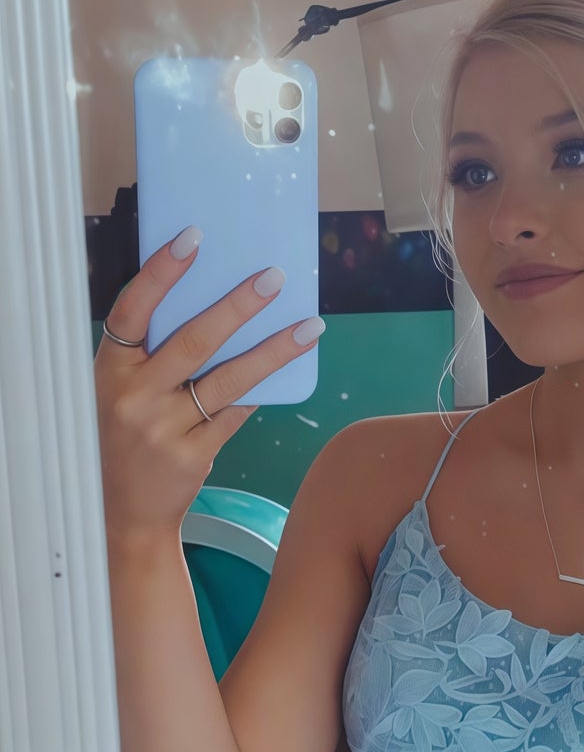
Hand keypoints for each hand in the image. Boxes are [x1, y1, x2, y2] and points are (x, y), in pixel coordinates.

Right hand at [94, 226, 321, 542]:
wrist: (122, 513)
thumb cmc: (123, 437)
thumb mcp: (119, 391)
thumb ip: (151, 356)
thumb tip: (217, 310)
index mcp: (108, 369)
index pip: (133, 310)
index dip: (161, 272)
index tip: (194, 239)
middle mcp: (133, 396)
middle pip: (193, 340)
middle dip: (238, 305)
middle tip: (274, 277)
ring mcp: (163, 428)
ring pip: (228, 379)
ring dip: (272, 350)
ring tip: (308, 326)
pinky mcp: (192, 455)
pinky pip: (235, 414)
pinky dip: (259, 392)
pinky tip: (286, 371)